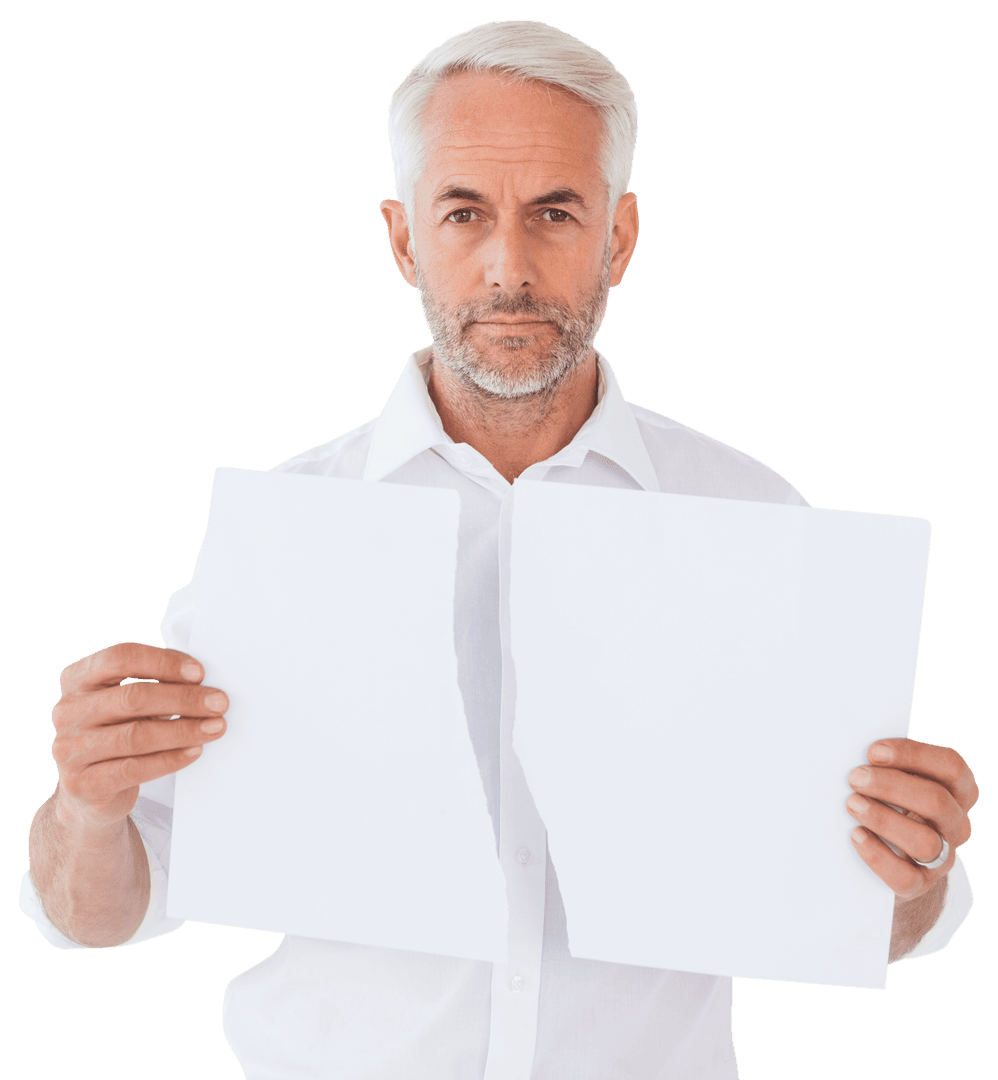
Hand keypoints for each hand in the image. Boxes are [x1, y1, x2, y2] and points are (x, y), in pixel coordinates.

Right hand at [51, 642, 227, 829]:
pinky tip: (194, 751)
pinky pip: (134, 769)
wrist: (88, 790)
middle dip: (184, 698)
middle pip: (133, 697)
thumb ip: (153, 686)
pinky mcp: (81, 783)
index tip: (199, 673)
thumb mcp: (126, 703)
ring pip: (136, 735)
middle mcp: (67, 710)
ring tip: (215, 727)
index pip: (120, 657)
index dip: (163, 662)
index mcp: (77, 678)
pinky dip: (170, 759)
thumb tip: (204, 683)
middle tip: (219, 702)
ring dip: (184, 730)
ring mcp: (69, 748)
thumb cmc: (117, 732)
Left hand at [847, 738, 977, 899]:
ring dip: (884, 820)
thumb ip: (887, 765)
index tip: (873, 751)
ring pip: (926, 843)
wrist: (898, 858)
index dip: (913, 755)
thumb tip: (849, 749)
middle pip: (937, 802)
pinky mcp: (920, 885)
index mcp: (958, 791)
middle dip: (891, 786)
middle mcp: (955, 824)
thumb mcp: (897, 780)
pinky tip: (856, 835)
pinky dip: (878, 855)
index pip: (952, 766)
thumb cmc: (891, 801)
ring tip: (853, 804)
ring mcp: (942, 857)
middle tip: (855, 777)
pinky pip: (905, 877)